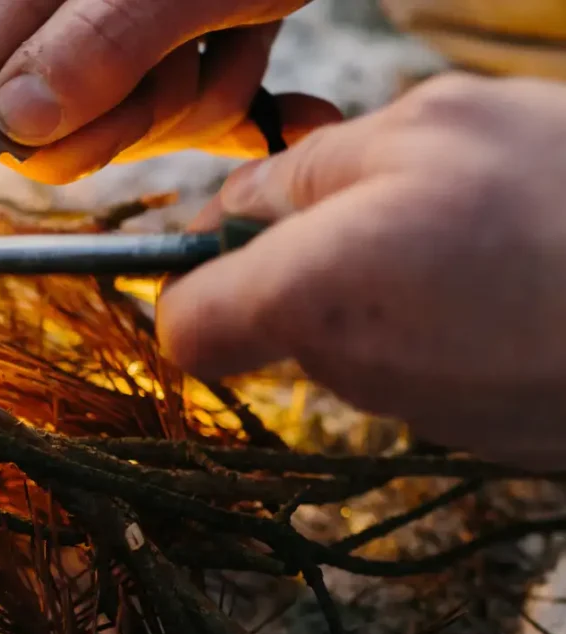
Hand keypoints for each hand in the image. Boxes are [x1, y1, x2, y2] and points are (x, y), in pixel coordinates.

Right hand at [0, 0, 341, 183]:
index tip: (100, 125)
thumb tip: (13, 121)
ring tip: (247, 24)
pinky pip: (197, 107)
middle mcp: (66, 5)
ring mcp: (126, 24)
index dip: (27, 134)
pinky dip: (248, 108)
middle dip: (141, 111)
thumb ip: (103, 41)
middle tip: (190, 55)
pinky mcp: (187, 35)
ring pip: (138, 119)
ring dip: (210, 95)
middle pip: (59, 122)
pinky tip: (299, 114)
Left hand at [157, 73, 565, 468]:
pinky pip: (427, 364)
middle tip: (401, 191)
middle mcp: (349, 373)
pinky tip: (519, 277)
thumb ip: (309, 169)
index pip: (187, 328)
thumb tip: (237, 204)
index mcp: (310, 297)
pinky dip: (449, 319)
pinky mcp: (482, 434)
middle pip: (277, 319)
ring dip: (391, 278)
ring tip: (484, 228)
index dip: (192, 277)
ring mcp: (419, 413)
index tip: (229, 230)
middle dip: (312, 254)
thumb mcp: (434, 127)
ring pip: (357, 336)